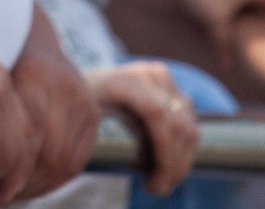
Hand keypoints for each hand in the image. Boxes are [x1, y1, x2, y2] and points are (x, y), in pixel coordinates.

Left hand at [9, 16, 99, 200]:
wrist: (26, 29)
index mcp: (34, 72)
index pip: (23, 137)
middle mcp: (64, 85)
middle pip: (43, 153)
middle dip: (14, 184)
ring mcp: (83, 98)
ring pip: (60, 161)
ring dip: (31, 187)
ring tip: (4, 198)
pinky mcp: (92, 111)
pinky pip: (76, 161)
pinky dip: (51, 181)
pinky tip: (28, 190)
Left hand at [84, 62, 198, 196]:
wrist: (75, 82)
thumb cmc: (77, 109)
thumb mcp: (81, 123)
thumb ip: (98, 137)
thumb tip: (125, 164)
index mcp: (118, 82)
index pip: (155, 114)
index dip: (164, 151)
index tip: (154, 183)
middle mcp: (142, 75)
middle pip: (178, 126)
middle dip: (173, 166)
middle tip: (158, 188)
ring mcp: (158, 77)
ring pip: (189, 128)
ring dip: (181, 161)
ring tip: (162, 181)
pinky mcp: (167, 82)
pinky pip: (188, 121)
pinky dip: (184, 148)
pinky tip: (168, 165)